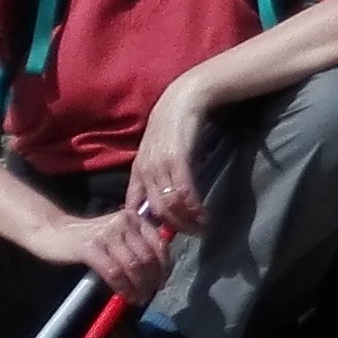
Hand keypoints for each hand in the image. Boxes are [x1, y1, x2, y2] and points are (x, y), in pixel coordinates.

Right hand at [42, 196, 173, 304]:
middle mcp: (124, 223)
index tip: (162, 282)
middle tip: (150, 294)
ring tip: (139, 298)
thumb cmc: (88, 238)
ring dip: (139, 286)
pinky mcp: (90, 247)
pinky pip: (114, 272)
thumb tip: (157, 273)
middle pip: (148, 256)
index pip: (159, 244)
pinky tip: (124, 295)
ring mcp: (107, 234)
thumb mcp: (117, 235)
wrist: (53, 231)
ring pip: (133, 266)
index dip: (164, 266)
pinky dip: (122, 287)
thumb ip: (136, 246)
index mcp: (135, 218)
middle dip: (152, 280)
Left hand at [128, 79, 217, 235]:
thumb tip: (159, 198)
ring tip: (200, 229)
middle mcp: (145, 170)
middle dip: (172, 226)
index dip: (145, 226)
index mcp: (138, 170)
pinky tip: (203, 214)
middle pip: (155, 209)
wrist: (184, 99)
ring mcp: (161, 165)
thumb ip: (155, 173)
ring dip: (186, 220)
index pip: (134, 207)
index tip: (160, 237)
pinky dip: (194, 206)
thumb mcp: (157, 150)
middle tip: (188, 236)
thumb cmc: (173, 124)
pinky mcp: (178, 159)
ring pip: (170, 203)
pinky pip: (184, 190)